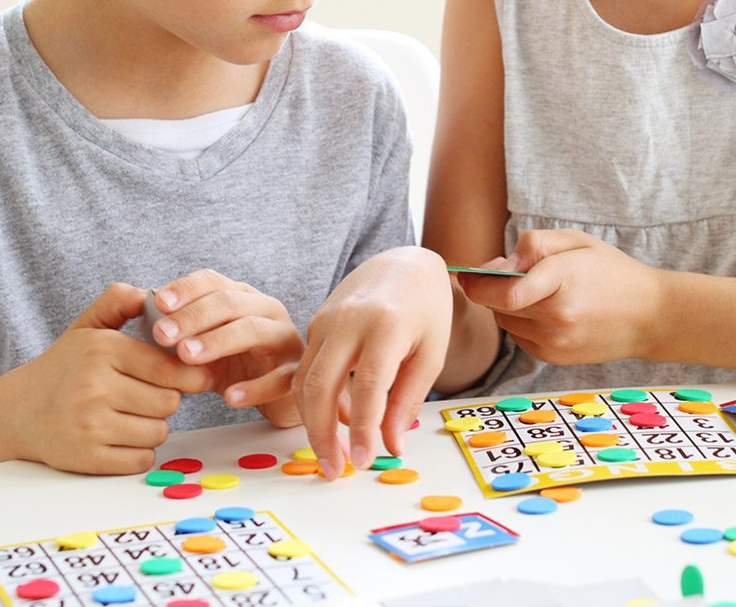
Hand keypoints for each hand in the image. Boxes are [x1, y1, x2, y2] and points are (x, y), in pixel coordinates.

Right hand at [1, 283, 212, 474]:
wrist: (18, 411)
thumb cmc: (65, 367)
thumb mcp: (88, 325)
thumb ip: (119, 300)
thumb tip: (153, 293)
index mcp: (102, 350)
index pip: (168, 367)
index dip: (187, 374)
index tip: (193, 376)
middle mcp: (95, 387)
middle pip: (169, 402)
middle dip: (167, 400)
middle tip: (150, 395)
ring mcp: (89, 425)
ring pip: (158, 432)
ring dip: (154, 426)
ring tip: (135, 415)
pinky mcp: (85, 457)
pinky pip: (140, 459)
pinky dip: (140, 452)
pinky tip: (124, 437)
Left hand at [147, 269, 303, 427]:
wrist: (279, 395)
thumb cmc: (237, 364)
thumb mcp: (207, 345)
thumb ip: (181, 333)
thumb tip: (141, 318)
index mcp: (243, 297)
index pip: (213, 281)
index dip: (186, 289)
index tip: (159, 302)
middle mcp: (266, 310)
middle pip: (230, 302)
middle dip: (193, 316)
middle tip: (162, 334)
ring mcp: (284, 339)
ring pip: (254, 330)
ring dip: (218, 341)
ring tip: (187, 356)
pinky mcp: (295, 372)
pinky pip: (277, 378)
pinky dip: (253, 388)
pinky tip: (229, 396)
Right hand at [293, 247, 451, 479]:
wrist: (404, 264)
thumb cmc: (426, 309)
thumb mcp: (431, 353)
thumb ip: (408, 399)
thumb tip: (391, 445)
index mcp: (387, 324)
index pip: (368, 385)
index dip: (363, 428)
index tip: (365, 461)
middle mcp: (350, 319)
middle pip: (321, 385)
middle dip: (321, 434)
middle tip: (335, 470)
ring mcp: (327, 318)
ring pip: (304, 379)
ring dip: (311, 423)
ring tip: (332, 455)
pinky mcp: (315, 322)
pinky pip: (306, 367)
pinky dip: (313, 400)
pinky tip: (334, 420)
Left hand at [458, 230, 658, 364]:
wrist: (649, 316)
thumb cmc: (611, 271)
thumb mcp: (577, 241)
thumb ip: (535, 244)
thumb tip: (498, 265)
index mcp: (563, 281)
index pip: (504, 290)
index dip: (478, 281)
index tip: (468, 271)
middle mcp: (557, 318)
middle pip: (497, 305)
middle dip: (489, 288)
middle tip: (501, 272)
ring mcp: (556, 343)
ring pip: (504, 321)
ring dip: (505, 305)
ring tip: (533, 290)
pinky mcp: (554, 358)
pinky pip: (518, 336)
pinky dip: (520, 321)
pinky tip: (544, 310)